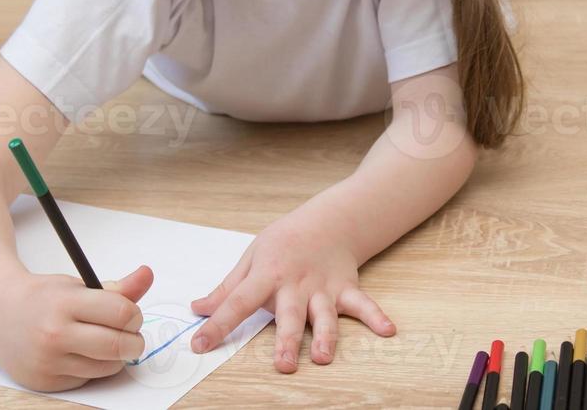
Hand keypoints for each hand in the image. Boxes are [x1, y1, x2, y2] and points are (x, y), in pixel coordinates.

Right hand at [0, 264, 152, 391]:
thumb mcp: (79, 285)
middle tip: (129, 334)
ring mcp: (48, 361)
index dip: (135, 315)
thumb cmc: (44, 297)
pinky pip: (87, 379)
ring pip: (107, 367)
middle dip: (134, 341)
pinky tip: (79, 353)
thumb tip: (148, 275)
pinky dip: (92, 368)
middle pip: (118, 346)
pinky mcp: (44, 382)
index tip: (131, 314)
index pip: (122, 313)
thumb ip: (118, 286)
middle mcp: (54, 334)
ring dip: (116, 357)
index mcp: (66, 303)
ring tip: (104, 341)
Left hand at [188, 211, 395, 371]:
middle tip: (283, 365)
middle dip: (287, 340)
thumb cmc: (285, 241)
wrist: (328, 220)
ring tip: (323, 357)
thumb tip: (198, 309)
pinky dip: (376, 316)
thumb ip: (227, 288)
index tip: (200, 345)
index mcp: (267, 275)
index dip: (217, 324)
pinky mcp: (346, 289)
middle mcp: (296, 284)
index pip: (238, 301)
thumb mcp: (251, 257)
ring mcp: (323, 288)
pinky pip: (363, 304)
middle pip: (289, 315)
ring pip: (325, 315)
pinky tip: (388, 330)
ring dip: (325, 336)